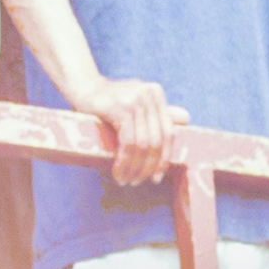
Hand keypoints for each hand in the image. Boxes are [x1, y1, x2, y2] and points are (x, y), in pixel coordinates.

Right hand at [69, 74, 187, 184]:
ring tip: (125, 180)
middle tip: (138, 181)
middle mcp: (149, 94)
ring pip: (143, 144)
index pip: (169, 132)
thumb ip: (158, 112)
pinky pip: (128, 143)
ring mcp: (136, 100)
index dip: (164, 157)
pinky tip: (118, 172)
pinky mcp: (120, 108)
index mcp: (156, 93)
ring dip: (134, 168)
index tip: (156, 177)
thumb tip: (186, 119)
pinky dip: (124, 162)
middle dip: (148, 166)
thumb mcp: (135, 104)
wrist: (81, 87)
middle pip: (157, 140)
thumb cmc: (108, 100)